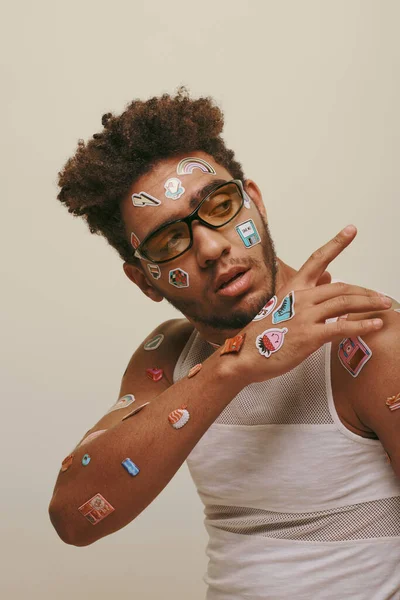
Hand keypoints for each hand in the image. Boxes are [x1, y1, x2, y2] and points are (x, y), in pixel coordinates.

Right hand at [236, 226, 390, 383]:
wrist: (246, 355)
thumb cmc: (263, 334)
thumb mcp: (282, 307)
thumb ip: (307, 292)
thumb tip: (330, 277)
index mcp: (293, 288)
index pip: (317, 259)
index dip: (336, 243)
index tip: (351, 229)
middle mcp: (301, 298)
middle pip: (342, 287)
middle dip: (366, 292)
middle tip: (382, 297)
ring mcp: (305, 316)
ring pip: (345, 303)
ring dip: (369, 304)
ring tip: (385, 307)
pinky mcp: (310, 336)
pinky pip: (342, 327)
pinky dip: (362, 325)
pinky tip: (375, 325)